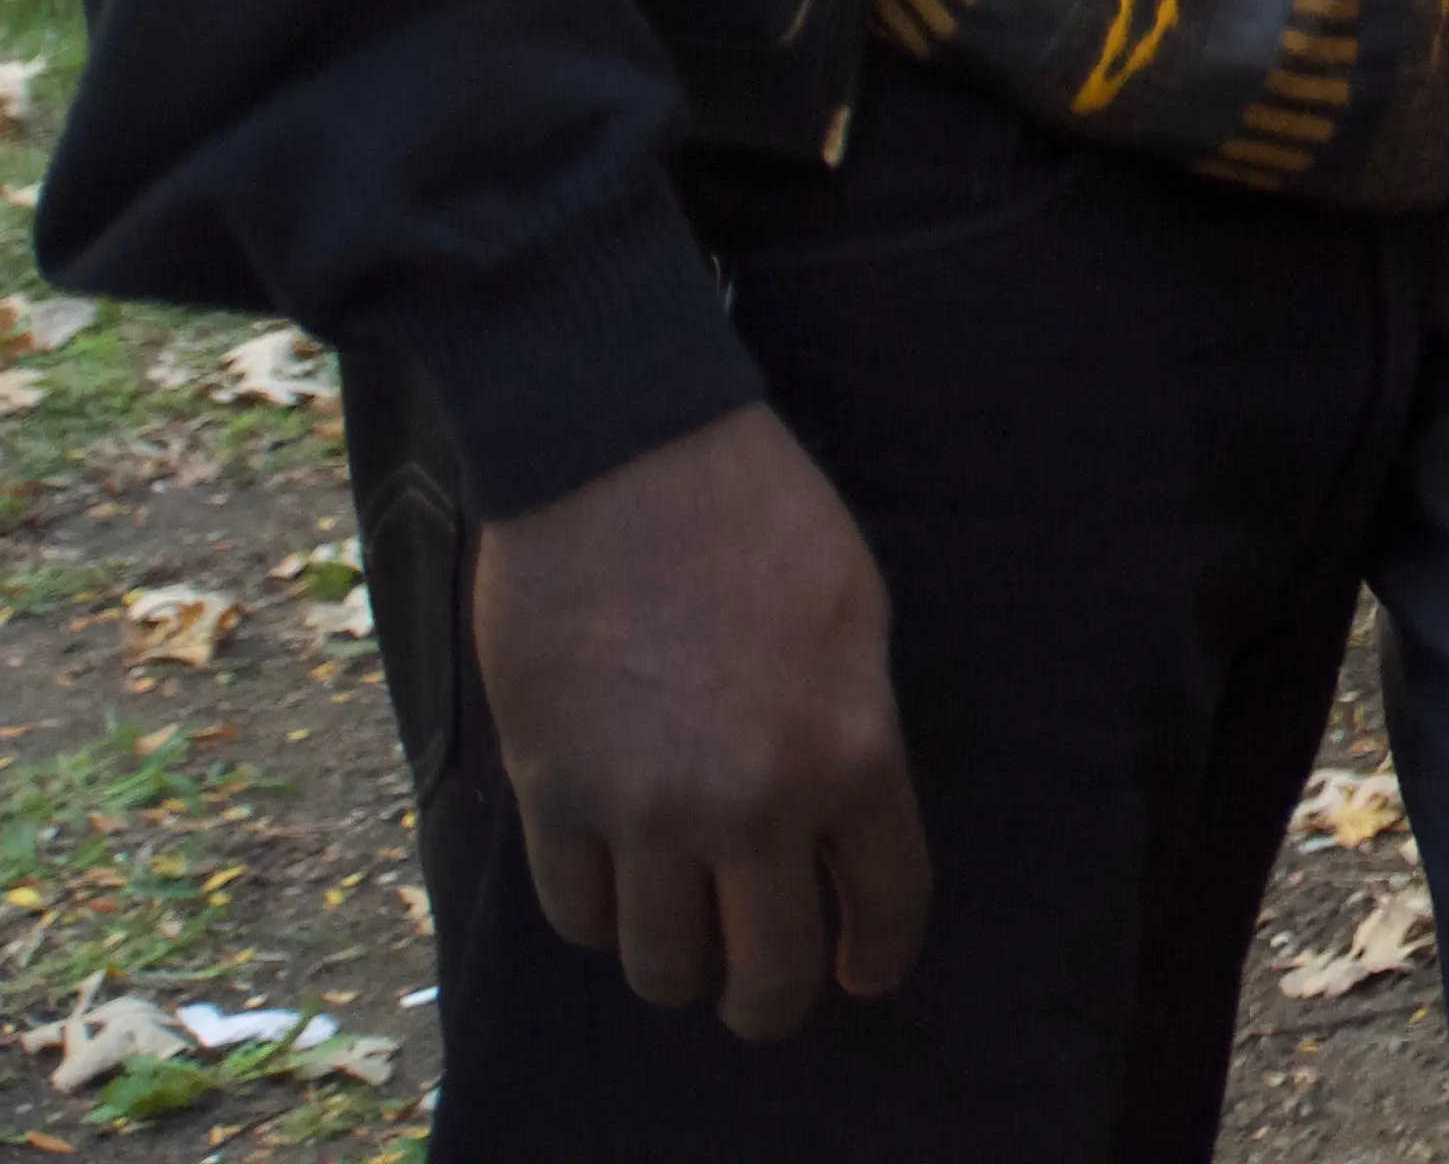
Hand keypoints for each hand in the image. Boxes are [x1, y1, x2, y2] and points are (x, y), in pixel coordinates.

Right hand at [467, 404, 930, 1037]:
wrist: (624, 458)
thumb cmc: (757, 516)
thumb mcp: (857, 617)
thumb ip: (852, 730)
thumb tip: (839, 818)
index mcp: (850, 751)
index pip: (883, 903)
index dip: (877, 957)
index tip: (865, 975)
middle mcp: (752, 802)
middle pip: (768, 974)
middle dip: (772, 1000)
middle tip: (765, 994)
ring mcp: (645, 808)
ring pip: (662, 965)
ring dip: (679, 966)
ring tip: (686, 942)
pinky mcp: (554, 792)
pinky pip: (575, 913)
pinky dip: (598, 915)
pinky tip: (615, 888)